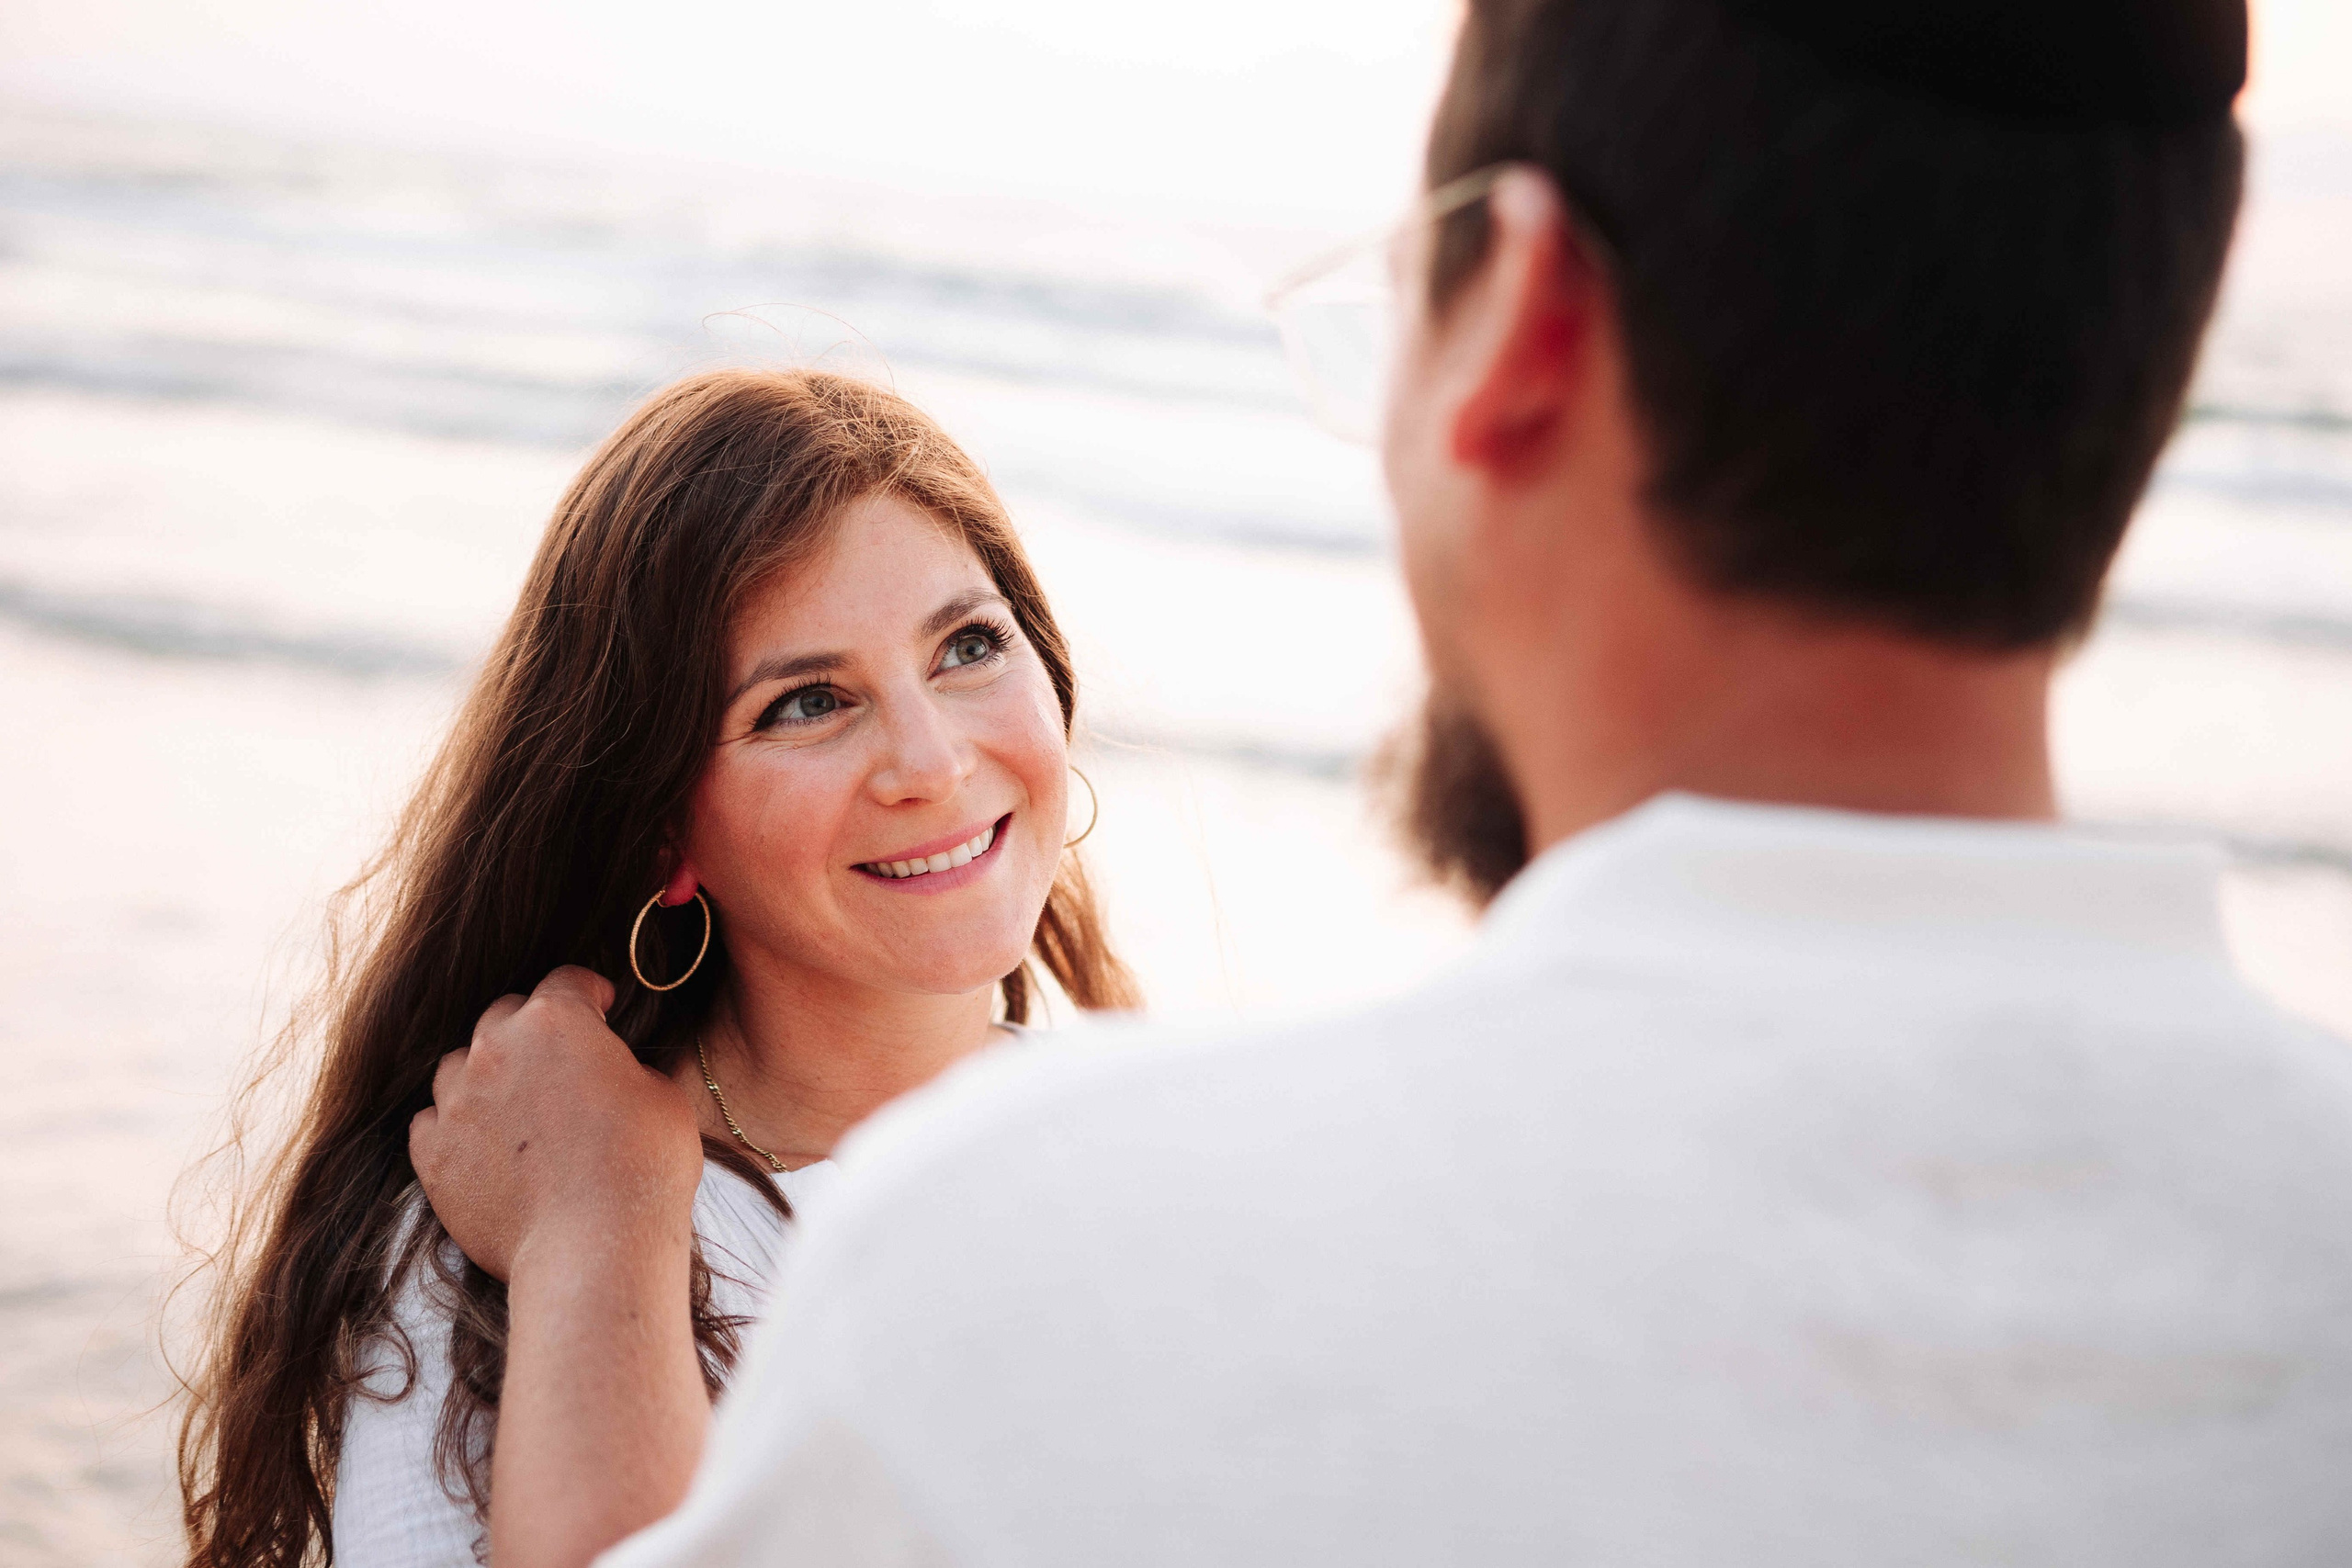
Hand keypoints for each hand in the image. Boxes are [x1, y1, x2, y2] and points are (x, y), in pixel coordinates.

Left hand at [410, 966, 703, 1281]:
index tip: (600, 1005)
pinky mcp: (434, 1156)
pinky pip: (429, 1123)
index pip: (567, 981)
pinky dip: (452, 1126)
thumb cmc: (642, 1167)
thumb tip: (613, 1073)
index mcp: (556, 1021)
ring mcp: (456, 1102)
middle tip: (558, 1059)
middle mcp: (495, 1048)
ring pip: (457, 1065)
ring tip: (512, 1105)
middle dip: (532, 1027)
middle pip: (504, 1014)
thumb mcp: (662, 1096)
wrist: (593, 1245)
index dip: (589, 991)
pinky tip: (481, 1145)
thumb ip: (628, 1068)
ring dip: (484, 1074)